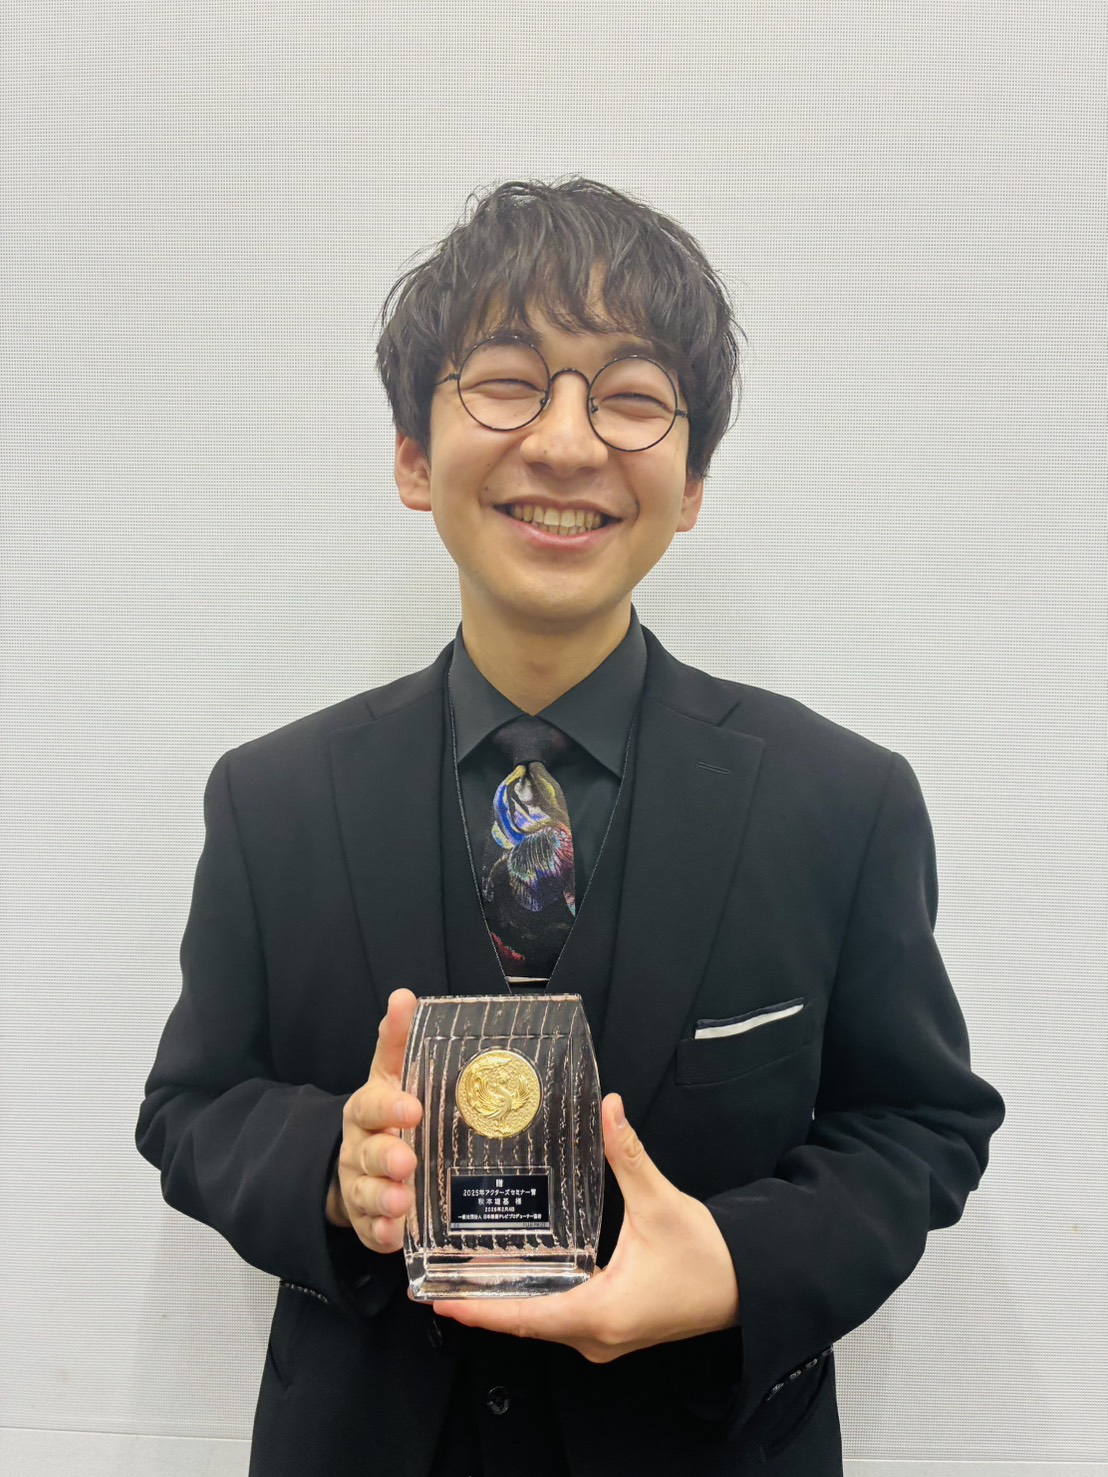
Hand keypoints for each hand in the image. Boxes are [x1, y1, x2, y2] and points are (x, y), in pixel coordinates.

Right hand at [326, 988, 421, 1254]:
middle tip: (408, 1161)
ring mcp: (360, 1186)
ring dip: (385, 1199)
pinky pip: (371, 1230)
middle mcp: (359, 1148)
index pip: (372, 1104)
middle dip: (387, 1158)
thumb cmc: (389, 1111)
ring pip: (367, 1194)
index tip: (413, 1107)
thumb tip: (404, 996)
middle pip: (369, 1153)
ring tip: (404, 1202)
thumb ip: (399, 1040)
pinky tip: (398, 1233)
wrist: (363, 1162)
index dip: (389, 1107)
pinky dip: (383, 1233)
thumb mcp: (393, 1074)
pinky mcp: (367, 1220)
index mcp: (367, 1109)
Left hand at [433, 1094, 739, 1361]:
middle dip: (481, 1304)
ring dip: (505, 1303)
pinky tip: (515, 1277)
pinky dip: (532, 1302)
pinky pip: (560, 1319)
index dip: (479, 1310)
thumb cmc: (709, 1256)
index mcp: (601, 1313)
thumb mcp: (661, 1203)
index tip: (440, 1302)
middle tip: (437, 1281)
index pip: (524, 1318)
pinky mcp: (613, 1328)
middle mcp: (597, 1336)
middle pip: (524, 1323)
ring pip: (541, 1323)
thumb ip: (628, 1155)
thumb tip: (609, 1108)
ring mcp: (605, 1338)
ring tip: (463, 1277)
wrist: (750, 1286)